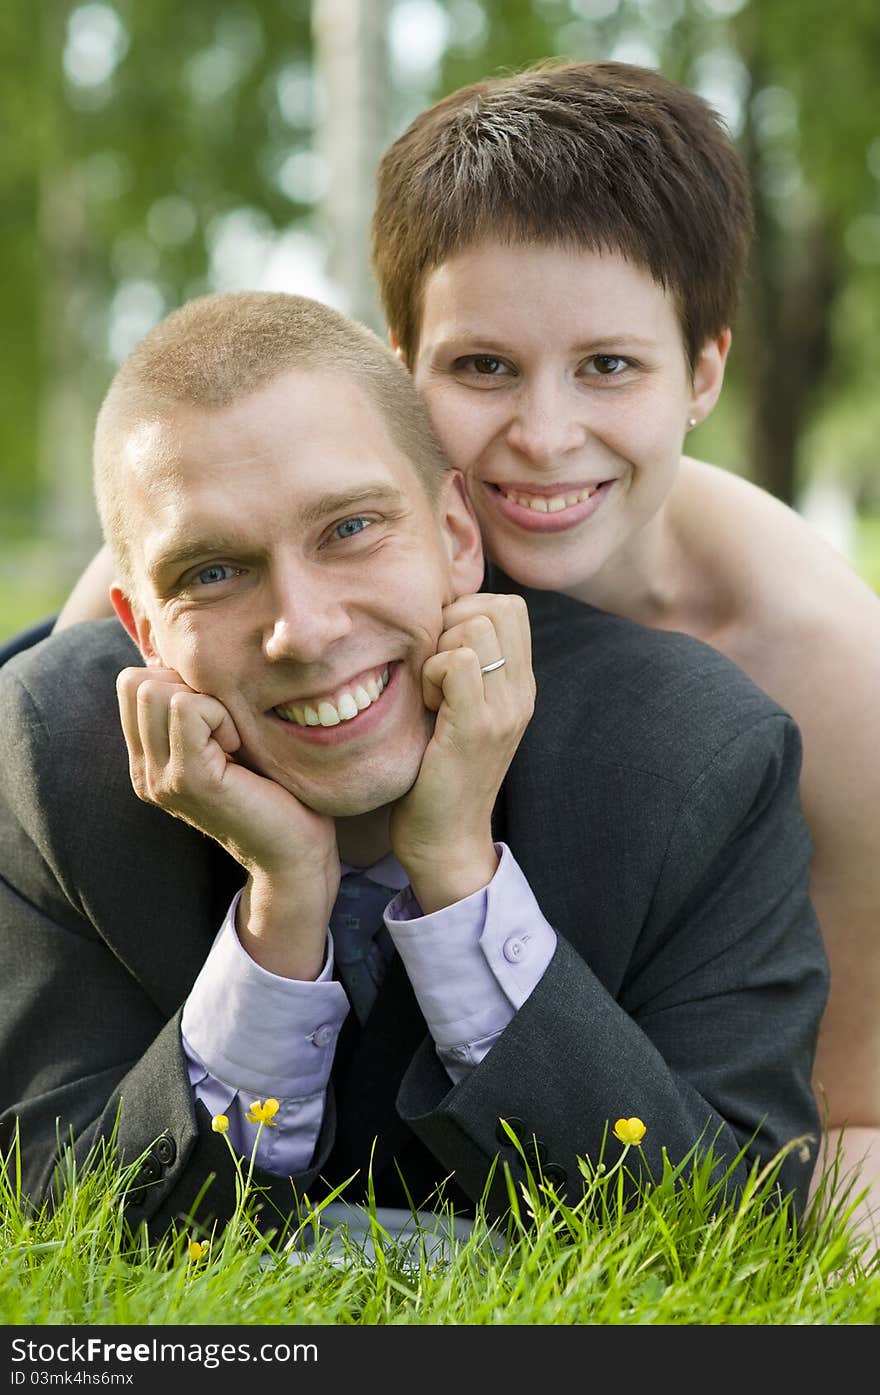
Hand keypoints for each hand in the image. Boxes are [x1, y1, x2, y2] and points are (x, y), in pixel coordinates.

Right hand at [116, 666, 339, 977]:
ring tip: (231, 740)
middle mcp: (143, 771)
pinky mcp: (188, 780)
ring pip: (156, 690)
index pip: (130, 683)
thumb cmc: (273, 789)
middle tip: (225, 728)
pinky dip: (221, 716)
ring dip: (206, 701)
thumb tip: (186, 656)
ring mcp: (159, 778)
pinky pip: (189, 709)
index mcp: (146, 760)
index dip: (178, 680)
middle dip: (188, 687)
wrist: (294, 852)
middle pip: (137, 681)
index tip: (217, 716)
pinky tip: (238, 748)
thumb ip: (196, 707)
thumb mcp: (224, 739)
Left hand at [390, 593, 535, 911]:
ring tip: (431, 692)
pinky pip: (455, 661)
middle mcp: (520, 693)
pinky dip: (430, 674)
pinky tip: (426, 706)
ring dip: (438, 650)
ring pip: (474, 627)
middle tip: (433, 671)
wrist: (447, 841)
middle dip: (451, 624)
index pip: (509, 606)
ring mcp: (503, 709)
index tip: (441, 652)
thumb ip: (462, 668)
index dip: (466, 611)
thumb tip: (432, 618)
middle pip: (494, 607)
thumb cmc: (437, 774)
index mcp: (520, 686)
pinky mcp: (476, 727)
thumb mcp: (459, 712)